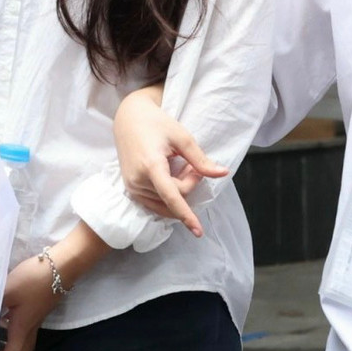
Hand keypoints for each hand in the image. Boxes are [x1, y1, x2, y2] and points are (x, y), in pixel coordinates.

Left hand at [0, 227, 108, 350]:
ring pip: (24, 342)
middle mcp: (31, 328)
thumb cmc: (35, 279)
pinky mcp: (39, 309)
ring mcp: (37, 318)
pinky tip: (3, 320)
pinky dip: (13, 333)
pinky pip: (26, 330)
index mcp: (21, 328)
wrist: (63, 265)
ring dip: (10, 349)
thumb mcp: (7, 288)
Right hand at [113, 86, 226, 236]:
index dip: (187, 215)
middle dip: (190, 182)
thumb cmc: (157, 124)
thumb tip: (223, 174)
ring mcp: (132, 187)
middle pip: (175, 197)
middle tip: (192, 163)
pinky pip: (155, 201)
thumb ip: (200, 160)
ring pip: (166, 202)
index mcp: (151, 166)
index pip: (172, 197)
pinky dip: (169, 194)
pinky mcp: (131, 189)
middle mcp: (138, 180)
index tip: (199, 231)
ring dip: (179, 189)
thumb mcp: (182, 137)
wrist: (129, 119)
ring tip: (180, 165)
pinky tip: (172, 175)